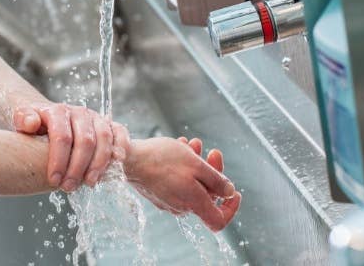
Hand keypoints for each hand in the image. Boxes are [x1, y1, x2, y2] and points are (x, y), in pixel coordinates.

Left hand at [13, 103, 115, 190]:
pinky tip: (114, 167)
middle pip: (85, 140)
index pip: (62, 136)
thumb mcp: (25, 122)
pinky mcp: (111, 125)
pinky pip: (120, 135)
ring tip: (88, 183)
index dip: (59, 160)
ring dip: (98, 164)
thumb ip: (24, 119)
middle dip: (77, 167)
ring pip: (104, 139)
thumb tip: (30, 123)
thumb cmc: (39, 128)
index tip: (53, 180)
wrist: (55, 121)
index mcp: (58, 111)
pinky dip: (120, 150)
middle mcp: (79, 112)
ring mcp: (97, 118)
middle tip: (69, 187)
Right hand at [124, 137, 240, 231]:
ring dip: (196, 164)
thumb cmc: (162, 160)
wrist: (129, 159)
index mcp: (193, 204)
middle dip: (212, 172)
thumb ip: (216, 180)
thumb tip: (228, 192)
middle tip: (212, 152)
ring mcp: (168, 200)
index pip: (218, 220)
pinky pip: (177, 181)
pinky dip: (182, 166)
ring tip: (192, 144)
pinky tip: (179, 148)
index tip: (234, 192)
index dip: (230, 208)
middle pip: (206, 195)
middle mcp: (181, 206)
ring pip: (191, 184)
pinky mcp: (158, 191)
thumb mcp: (197, 165)